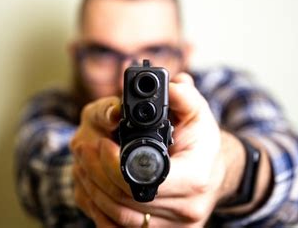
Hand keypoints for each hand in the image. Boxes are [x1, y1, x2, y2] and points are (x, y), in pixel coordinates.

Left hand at [72, 73, 234, 226]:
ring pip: (118, 217)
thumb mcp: (198, 114)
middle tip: (84, 147)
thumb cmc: (202, 143)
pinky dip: (100, 209)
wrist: (214, 174)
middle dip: (97, 172)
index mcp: (195, 178)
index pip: (145, 179)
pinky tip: (93, 188)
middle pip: (126, 200)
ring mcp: (173, 227)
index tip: (103, 143)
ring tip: (83, 163)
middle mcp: (186, 208)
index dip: (116, 163)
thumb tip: (171, 84)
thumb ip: (184, 97)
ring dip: (93, 189)